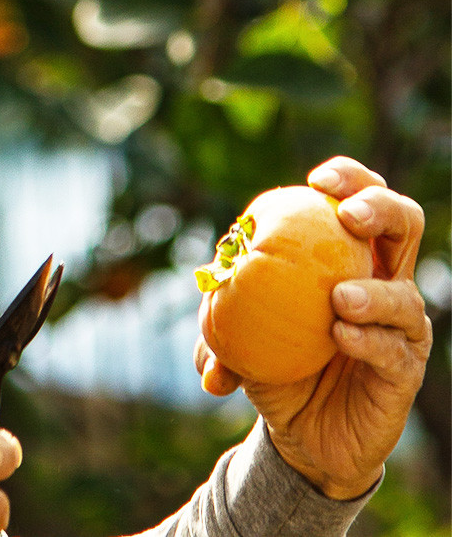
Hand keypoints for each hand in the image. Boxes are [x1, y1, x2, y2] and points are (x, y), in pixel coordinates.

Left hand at [195, 156, 431, 498]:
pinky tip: (341, 334)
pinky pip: (394, 351)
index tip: (317, 180)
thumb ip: (215, 305)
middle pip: (404, 226)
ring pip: (405, 297)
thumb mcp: (232, 332)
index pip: (361, 202)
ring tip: (340, 298)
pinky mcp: (403, 373)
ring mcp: (400, 329)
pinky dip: (369, 340)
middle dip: (381, 209)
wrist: (296, 433)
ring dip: (374, 293)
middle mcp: (383, 283)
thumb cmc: (270, 364)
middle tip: (348, 216)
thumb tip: (207, 275)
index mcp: (346, 259)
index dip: (350, 180)